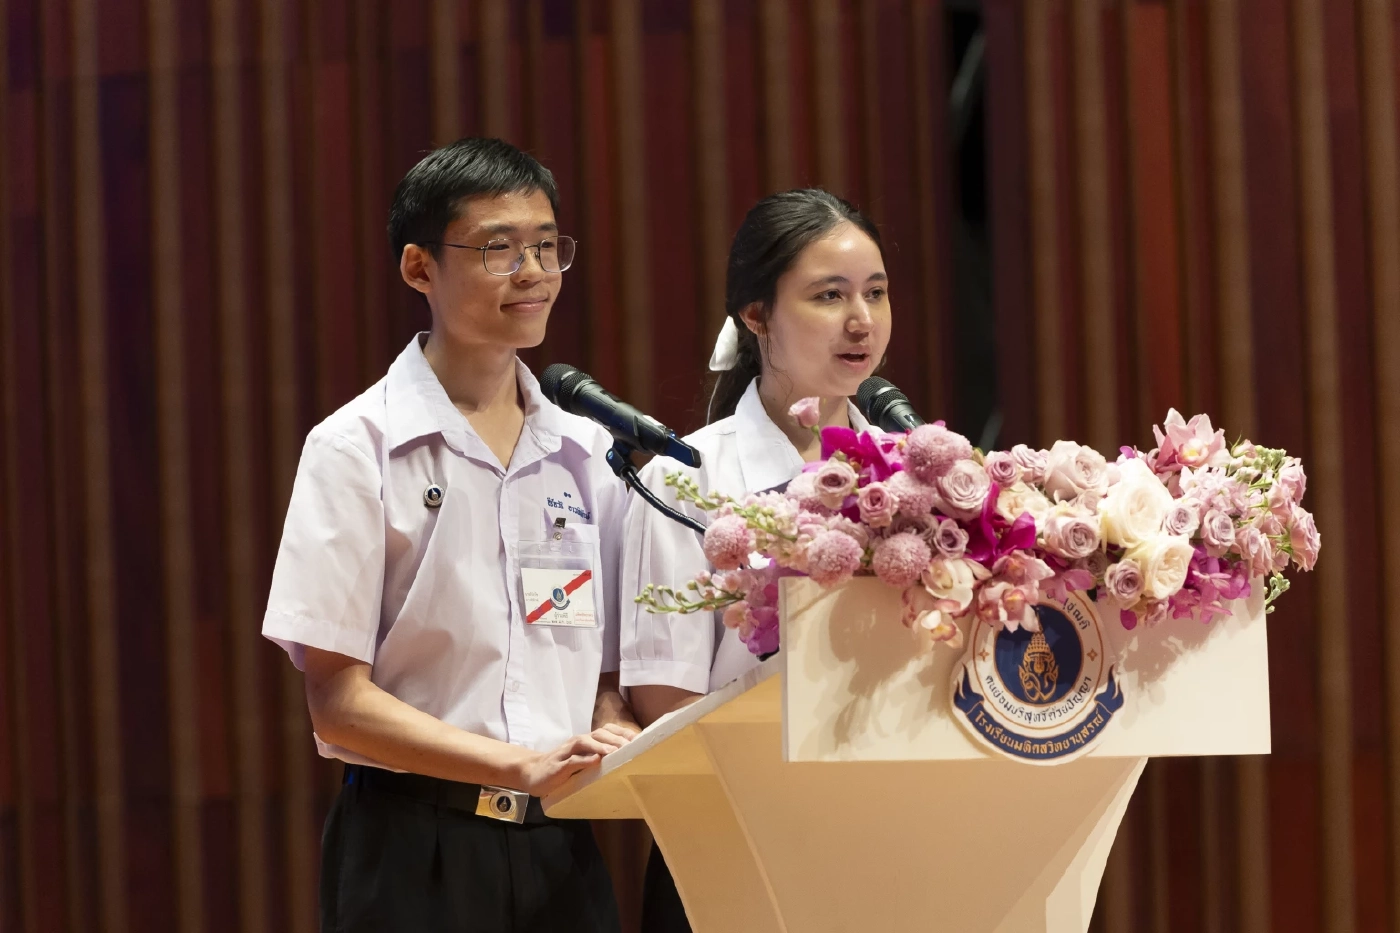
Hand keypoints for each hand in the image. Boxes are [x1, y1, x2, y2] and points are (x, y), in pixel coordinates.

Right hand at [516, 728, 631, 796]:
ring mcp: (566, 752)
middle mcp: (578, 742)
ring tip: (615, 751)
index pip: (608, 731)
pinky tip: (595, 762)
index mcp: (586, 742)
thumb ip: (599, 759)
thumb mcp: (583, 762)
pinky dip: (584, 760)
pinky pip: (571, 760)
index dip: (624, 733)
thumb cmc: (561, 768)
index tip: (642, 739)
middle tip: (634, 746)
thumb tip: (624, 761)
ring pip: (585, 742)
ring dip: (601, 745)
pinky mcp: (558, 765)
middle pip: (599, 733)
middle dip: (617, 738)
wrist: (531, 772)